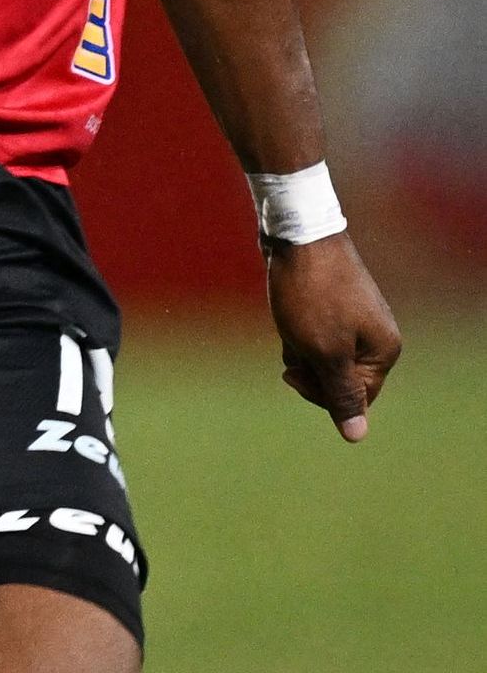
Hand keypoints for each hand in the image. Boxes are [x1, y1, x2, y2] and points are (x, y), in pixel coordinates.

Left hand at [269, 234, 401, 440]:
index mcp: (384, 351)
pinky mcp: (336, 305)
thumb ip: (341, 394)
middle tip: (294, 344)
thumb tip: (356, 436)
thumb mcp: (324, 352)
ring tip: (292, 321)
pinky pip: (314, 335)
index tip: (294, 373)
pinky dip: (296, 331)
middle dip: (309, 369)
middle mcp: (377, 336)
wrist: (298, 235)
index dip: (319, 393)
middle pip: (337, 378)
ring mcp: (357, 319)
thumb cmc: (312, 295)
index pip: (355, 399)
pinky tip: (289, 312)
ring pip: (321, 356)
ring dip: (299, 349)